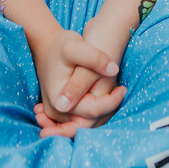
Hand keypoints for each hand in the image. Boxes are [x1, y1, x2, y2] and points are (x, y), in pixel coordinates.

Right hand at [31, 16, 127, 134]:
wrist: (46, 45)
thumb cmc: (60, 45)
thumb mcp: (75, 47)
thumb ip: (93, 58)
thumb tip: (113, 71)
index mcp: (59, 100)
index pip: (93, 111)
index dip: (111, 102)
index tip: (122, 88)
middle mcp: (56, 111)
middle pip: (90, 122)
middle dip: (108, 108)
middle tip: (120, 90)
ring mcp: (57, 112)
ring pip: (86, 122)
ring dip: (103, 111)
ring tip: (114, 91)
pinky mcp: (61, 110)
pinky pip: (81, 117)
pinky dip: (95, 110)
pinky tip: (105, 96)